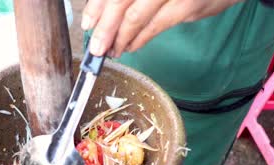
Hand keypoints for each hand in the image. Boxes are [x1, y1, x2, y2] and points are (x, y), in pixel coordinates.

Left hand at [82, 0, 242, 56]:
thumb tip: (106, 14)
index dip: (96, 6)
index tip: (86, 23)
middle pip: (119, 1)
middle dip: (103, 27)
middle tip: (95, 47)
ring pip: (134, 15)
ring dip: (120, 37)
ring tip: (111, 51)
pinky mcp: (187, 5)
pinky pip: (155, 26)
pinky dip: (139, 39)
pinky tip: (130, 47)